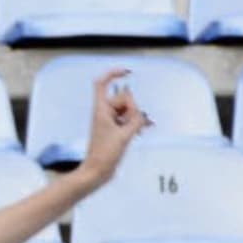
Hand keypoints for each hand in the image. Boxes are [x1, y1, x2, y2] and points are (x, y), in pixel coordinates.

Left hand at [78, 68, 150, 187]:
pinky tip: (144, 129)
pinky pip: (128, 119)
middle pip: (123, 98)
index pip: (101, 84)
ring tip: (138, 131)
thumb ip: (134, 119)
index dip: (112, 74)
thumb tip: (140, 112)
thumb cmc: (105, 154)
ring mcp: (109, 121)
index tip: (127, 72)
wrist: (98, 171)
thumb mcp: (124, 135)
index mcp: (100, 109)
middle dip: (132, 108)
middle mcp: (103, 112)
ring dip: (136, 117)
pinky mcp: (114, 129)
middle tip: (131, 125)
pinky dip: (136, 123)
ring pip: (128, 110)